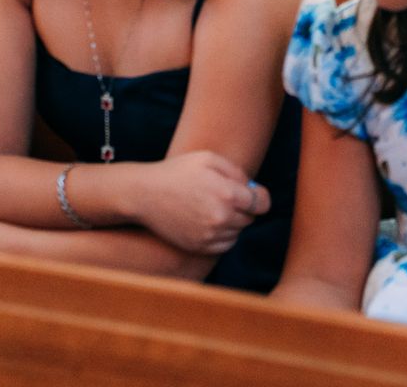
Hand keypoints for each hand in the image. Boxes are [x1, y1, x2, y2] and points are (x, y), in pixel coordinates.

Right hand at [134, 150, 263, 254]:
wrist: (145, 194)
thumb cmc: (177, 171)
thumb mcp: (208, 159)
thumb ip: (236, 171)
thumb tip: (251, 187)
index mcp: (228, 194)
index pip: (262, 203)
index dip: (259, 197)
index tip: (252, 193)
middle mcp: (221, 218)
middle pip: (250, 218)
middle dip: (243, 207)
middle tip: (224, 196)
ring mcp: (210, 235)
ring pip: (237, 232)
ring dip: (232, 222)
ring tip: (212, 207)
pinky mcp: (199, 247)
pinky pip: (225, 245)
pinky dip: (222, 235)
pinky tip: (208, 221)